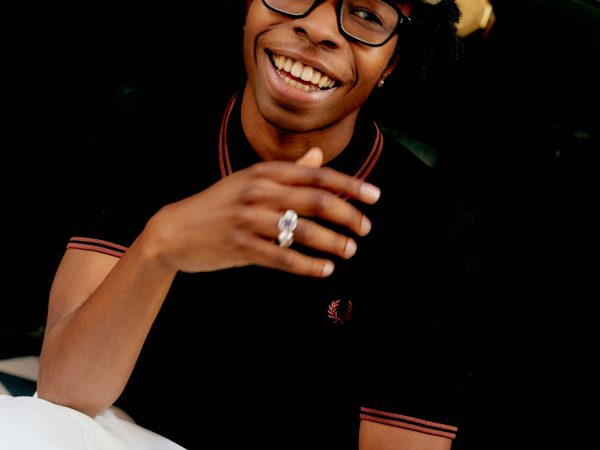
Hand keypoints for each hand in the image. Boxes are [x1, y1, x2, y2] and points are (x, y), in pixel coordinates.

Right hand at [144, 147, 380, 276]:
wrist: (174, 230)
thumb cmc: (218, 204)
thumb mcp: (250, 180)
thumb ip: (287, 170)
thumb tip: (319, 156)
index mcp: (264, 172)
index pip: (317, 175)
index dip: (350, 186)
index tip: (375, 197)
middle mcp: (258, 191)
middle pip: (316, 201)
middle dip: (348, 215)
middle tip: (364, 229)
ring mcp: (248, 220)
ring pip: (303, 231)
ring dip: (332, 242)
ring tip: (349, 251)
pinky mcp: (241, 247)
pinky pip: (283, 257)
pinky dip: (308, 265)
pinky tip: (325, 270)